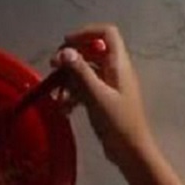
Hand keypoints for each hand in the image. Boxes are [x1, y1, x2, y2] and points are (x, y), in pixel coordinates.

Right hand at [52, 23, 155, 169]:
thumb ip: (80, 72)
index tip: (66, 44)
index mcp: (119, 65)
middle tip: (53, 68)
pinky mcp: (104, 101)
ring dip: (69, 80)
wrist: (131, 152)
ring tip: (56, 94)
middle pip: (92, 51)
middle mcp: (116, 71)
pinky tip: (64, 109)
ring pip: (86, 73)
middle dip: (71, 58)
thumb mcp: (96, 96)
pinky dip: (73, 95)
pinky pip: (86, 90)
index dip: (86, 33)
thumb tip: (64, 51)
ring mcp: (110, 86)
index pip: (107, 33)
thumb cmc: (118, 123)